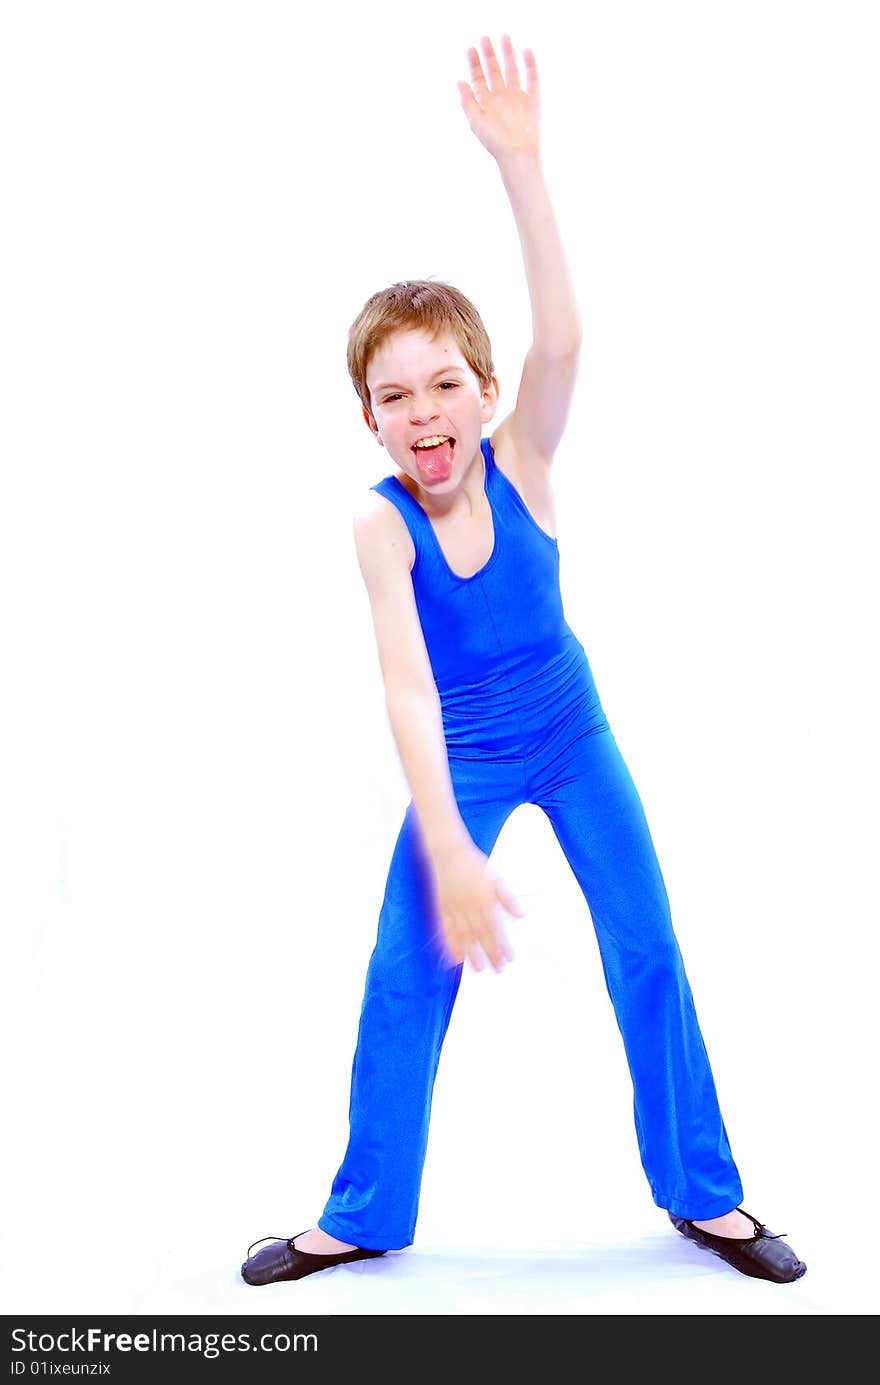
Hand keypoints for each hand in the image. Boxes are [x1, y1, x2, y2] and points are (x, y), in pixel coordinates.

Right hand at [430, 838, 524, 972]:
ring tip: (478, 970)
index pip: (496, 927)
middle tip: (498, 970)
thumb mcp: (495, 879)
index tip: (510, 958)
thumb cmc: (474, 864)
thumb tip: (522, 915)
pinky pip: (446, 930)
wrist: (449, 852)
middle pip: (481, 935)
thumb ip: (508, 899)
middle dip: (490, 954)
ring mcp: (455, 908)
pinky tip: (456, 958)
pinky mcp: (442, 908)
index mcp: (485, 899)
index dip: (503, 944)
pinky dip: (450, 945)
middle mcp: (470, 906)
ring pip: (464, 936)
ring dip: (471, 954)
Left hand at [457, 34, 539, 164]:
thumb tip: (459, 81)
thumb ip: (467, 101)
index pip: (478, 78)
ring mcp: (517, 97)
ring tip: (504, 37)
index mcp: (486, 103)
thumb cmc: (495, 142)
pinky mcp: (532, 100)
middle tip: (484, 38)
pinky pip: (532, 78)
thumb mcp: (475, 121)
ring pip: (512, 70)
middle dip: (489, 55)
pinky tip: (525, 51)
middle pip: (494, 71)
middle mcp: (501, 98)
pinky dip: (530, 65)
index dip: (474, 64)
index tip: (471, 49)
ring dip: (508, 54)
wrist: (518, 154)